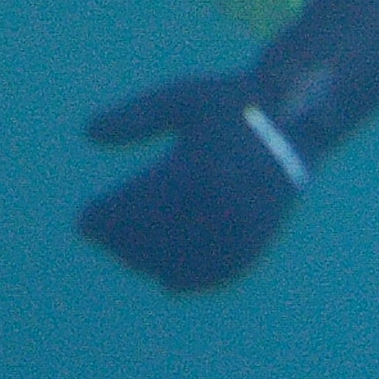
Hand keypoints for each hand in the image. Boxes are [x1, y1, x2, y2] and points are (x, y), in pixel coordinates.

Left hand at [79, 71, 307, 293]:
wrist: (297, 119)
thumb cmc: (231, 103)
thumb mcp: (180, 98)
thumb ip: (133, 116)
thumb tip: (87, 132)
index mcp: (197, 170)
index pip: (135, 208)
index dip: (103, 219)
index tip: (82, 222)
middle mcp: (219, 207)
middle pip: (152, 240)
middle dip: (118, 241)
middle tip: (97, 235)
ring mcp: (241, 230)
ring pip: (180, 265)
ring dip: (146, 263)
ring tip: (124, 251)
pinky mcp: (257, 243)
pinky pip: (216, 275)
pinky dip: (187, 280)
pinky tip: (166, 279)